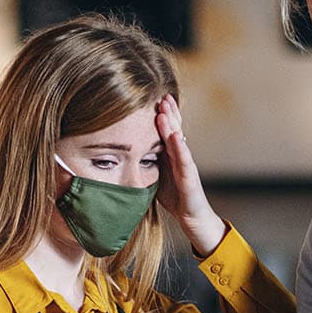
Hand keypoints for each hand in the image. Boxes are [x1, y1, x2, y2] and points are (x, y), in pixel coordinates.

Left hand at [152, 95, 225, 256]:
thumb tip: (120, 156)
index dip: (160, 115)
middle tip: (160, 94)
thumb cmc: (174, 197)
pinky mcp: (190, 177)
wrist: (192, 217)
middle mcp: (179, 156)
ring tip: (164, 109)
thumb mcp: (154, 177)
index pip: (164, 130)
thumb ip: (145, 164)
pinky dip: (180, 147)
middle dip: (167, 112)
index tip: (150, 98)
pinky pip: (185, 159)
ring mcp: (186, 165)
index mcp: (170, 155)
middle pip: (173, 129)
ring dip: (171, 125)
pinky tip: (176, 136)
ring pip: (178, 140)